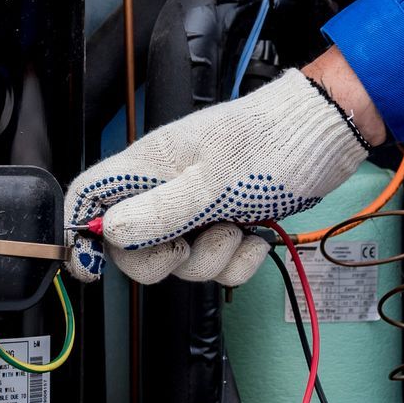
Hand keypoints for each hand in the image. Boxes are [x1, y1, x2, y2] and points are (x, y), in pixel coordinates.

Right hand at [64, 71, 368, 285]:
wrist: (324, 136)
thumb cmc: (270, 144)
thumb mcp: (212, 183)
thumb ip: (159, 212)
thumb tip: (107, 232)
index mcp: (148, 167)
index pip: (88, 196)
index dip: (79, 231)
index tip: (92, 266)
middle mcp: (166, 188)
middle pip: (130, 244)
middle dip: (162, 260)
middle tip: (188, 243)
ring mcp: (197, 207)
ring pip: (181, 260)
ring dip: (212, 258)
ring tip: (236, 227)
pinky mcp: (227, 221)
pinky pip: (218, 262)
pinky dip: (239, 258)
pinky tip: (255, 234)